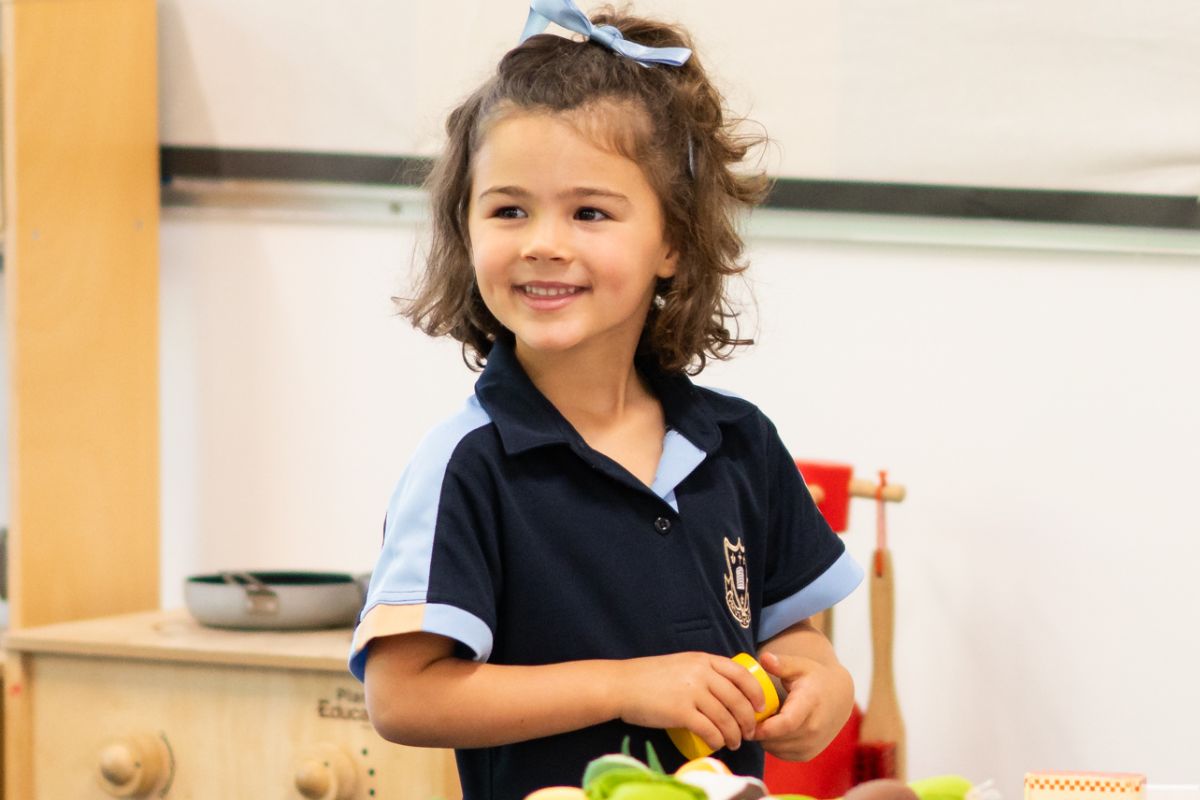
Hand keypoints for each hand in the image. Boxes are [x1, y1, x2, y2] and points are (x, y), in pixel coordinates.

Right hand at [613, 652, 765, 752]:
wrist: (621, 685)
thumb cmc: (650, 677)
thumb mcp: (681, 664)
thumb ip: (702, 671)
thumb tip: (727, 689)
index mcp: (703, 659)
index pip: (741, 674)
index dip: (756, 692)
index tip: (760, 706)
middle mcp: (701, 673)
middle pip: (737, 699)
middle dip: (748, 720)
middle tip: (749, 732)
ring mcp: (691, 692)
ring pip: (726, 717)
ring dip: (735, 734)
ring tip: (735, 743)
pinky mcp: (680, 712)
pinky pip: (709, 729)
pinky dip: (718, 740)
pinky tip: (719, 744)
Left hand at [753, 650, 854, 760]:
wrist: (838, 698)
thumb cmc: (814, 678)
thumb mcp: (800, 665)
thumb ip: (781, 663)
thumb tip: (764, 658)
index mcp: (811, 703)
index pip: (787, 723)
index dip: (764, 726)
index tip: (748, 719)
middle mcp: (815, 728)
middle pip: (777, 738)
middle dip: (758, 730)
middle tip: (747, 715)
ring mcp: (813, 744)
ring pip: (776, 748)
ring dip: (764, 737)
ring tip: (761, 719)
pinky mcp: (808, 754)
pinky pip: (781, 754)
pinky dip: (771, 744)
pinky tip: (771, 728)